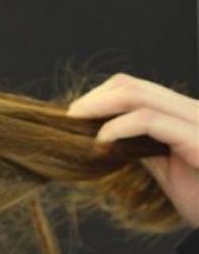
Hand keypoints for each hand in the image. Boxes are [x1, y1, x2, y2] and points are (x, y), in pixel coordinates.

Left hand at [67, 73, 198, 227]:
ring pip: (140, 96)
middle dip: (94, 98)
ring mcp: (197, 122)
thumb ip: (143, 147)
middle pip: (133, 86)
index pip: (137, 88)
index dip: (101, 96)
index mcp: (185, 114)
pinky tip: (101, 141)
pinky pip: (151, 121)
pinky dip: (118, 127)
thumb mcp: (166, 167)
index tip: (76, 116)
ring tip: (77, 124)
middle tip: (68, 118)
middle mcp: (193, 111)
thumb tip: (108, 136)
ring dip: (99, 107)